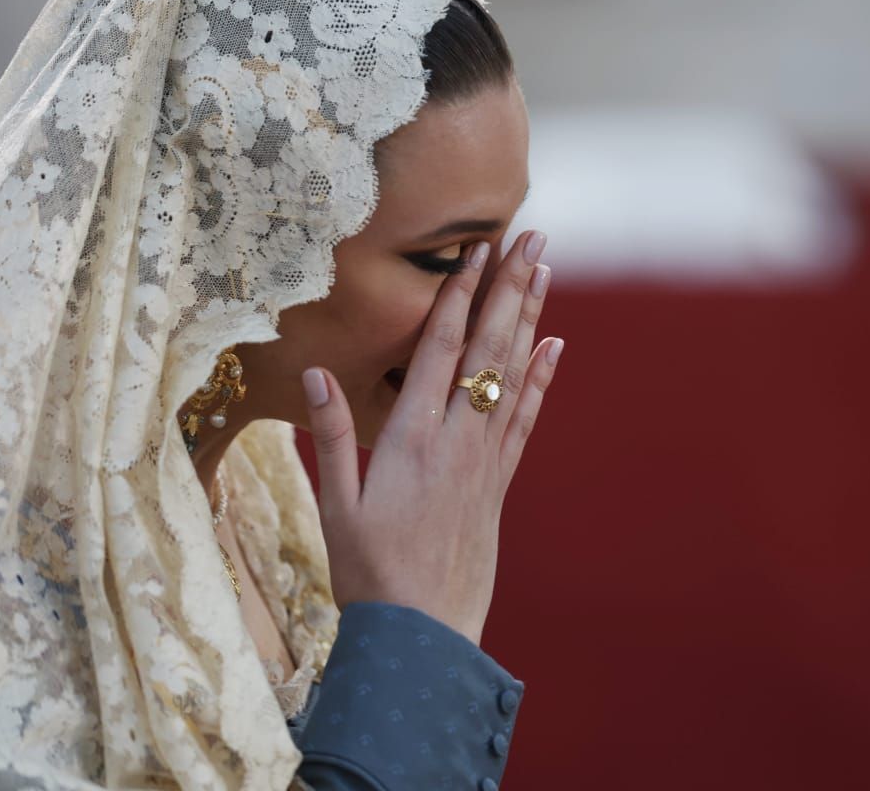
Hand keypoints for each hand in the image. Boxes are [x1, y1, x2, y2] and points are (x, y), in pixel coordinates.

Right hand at [301, 230, 562, 645]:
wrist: (424, 633)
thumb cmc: (368, 572)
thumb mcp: (335, 504)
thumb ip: (329, 433)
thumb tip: (314, 369)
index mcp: (411, 438)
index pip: (441, 350)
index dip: (460, 296)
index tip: (477, 250)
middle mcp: (457, 439)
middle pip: (488, 349)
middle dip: (509, 289)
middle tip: (531, 237)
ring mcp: (484, 460)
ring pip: (513, 374)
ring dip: (530, 318)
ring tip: (545, 270)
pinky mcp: (499, 483)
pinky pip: (526, 418)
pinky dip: (541, 378)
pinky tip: (554, 346)